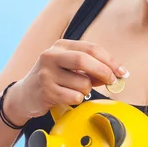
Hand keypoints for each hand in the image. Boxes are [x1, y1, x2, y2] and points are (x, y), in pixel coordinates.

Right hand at [13, 40, 127, 119]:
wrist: (25, 95)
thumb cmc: (53, 80)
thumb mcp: (69, 68)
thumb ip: (91, 69)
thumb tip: (116, 75)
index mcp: (61, 46)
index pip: (91, 48)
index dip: (110, 60)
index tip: (122, 72)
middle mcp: (51, 56)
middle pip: (84, 60)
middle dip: (104, 72)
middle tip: (112, 82)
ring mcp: (46, 73)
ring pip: (82, 83)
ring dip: (87, 90)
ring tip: (76, 91)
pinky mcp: (45, 90)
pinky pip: (74, 97)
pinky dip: (78, 100)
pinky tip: (67, 98)